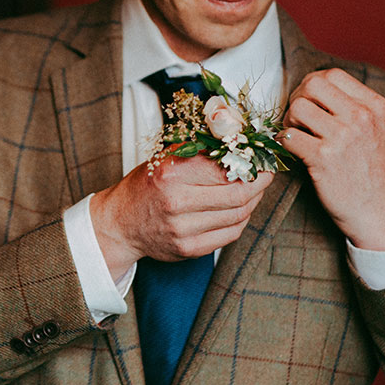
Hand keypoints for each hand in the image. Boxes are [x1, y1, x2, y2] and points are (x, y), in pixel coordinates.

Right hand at [90, 154, 273, 280]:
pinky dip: (241, 221)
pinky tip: (238, 211)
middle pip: (237, 194)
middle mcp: (176, 202)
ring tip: (253, 192)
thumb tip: (235, 136)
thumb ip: (198, 147)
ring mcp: (182, 229)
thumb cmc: (145, 187)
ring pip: (238, 215)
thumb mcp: (165, 158)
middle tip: (265, 176)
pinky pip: (230, 235)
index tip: (260, 159)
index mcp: (171, 173)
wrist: (120, 223)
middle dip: (259, 184)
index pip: (225, 167)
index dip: (250, 163)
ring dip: (253, 202)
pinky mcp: (189, 249)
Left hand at [280, 68, 384, 249]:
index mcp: (374, 105)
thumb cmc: (368, 168)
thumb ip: (350, 105)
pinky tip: (293, 150)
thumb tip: (308, 87)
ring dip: (289, 121)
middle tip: (298, 118)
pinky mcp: (324, 158)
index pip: (332, 74)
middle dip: (297, 98)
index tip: (309, 101)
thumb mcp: (373, 128)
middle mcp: (360, 117)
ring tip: (297, 135)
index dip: (312, 84)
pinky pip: (289, 137)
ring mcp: (342, 137)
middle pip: (312, 84)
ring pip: (297, 108)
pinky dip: (284, 142)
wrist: (377, 208)